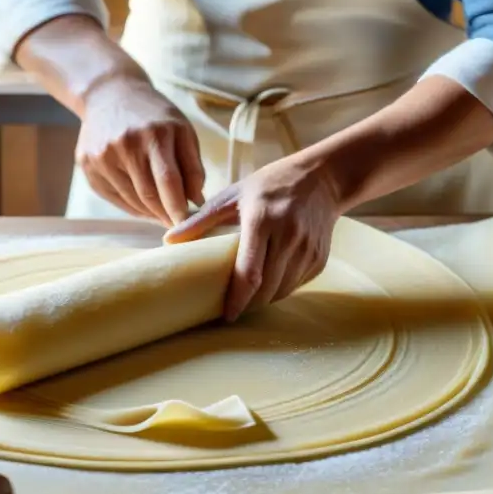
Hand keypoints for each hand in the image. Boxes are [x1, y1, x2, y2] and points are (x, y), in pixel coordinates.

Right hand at [77, 76, 204, 224]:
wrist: (109, 94)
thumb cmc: (154, 116)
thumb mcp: (181, 130)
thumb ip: (193, 166)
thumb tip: (196, 202)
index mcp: (155, 133)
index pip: (168, 180)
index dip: (178, 208)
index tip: (188, 226)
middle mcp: (125, 144)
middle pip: (148, 194)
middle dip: (165, 214)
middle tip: (176, 223)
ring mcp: (102, 155)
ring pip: (131, 200)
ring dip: (149, 212)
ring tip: (161, 211)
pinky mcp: (87, 164)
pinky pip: (113, 197)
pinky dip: (131, 205)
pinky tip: (142, 202)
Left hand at [163, 154, 339, 320]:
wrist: (323, 178)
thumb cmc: (271, 184)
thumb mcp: (234, 194)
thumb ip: (201, 219)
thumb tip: (169, 240)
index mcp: (263, 219)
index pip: (249, 271)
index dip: (236, 299)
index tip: (225, 315)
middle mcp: (288, 235)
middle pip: (266, 288)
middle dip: (248, 304)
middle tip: (231, 309)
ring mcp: (308, 248)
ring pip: (282, 291)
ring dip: (263, 300)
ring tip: (248, 297)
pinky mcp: (320, 258)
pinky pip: (296, 285)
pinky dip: (280, 289)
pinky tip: (269, 281)